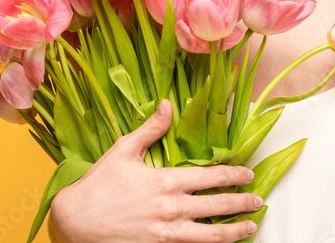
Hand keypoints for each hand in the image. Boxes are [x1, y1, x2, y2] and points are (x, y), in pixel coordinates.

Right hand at [48, 100, 260, 241]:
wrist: (76, 219)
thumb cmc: (99, 184)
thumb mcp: (124, 150)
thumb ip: (150, 128)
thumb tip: (168, 104)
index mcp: (166, 180)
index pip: (211, 177)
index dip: (233, 175)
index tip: (247, 174)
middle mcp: (172, 207)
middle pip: (218, 206)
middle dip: (243, 202)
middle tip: (258, 200)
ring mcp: (167, 232)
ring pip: (212, 235)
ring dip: (236, 230)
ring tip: (251, 226)